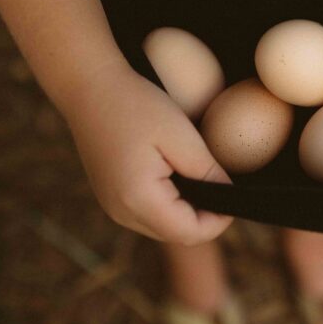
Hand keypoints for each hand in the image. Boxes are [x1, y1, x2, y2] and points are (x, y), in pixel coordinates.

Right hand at [63, 64, 233, 244]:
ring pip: (161, 227)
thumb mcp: (181, 135)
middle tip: (219, 185)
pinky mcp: (110, 197)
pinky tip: (174, 176)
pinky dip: (167, 204)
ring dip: (185, 212)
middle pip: (176, 235)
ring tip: (198, 178)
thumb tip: (228, 194)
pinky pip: (147, 214)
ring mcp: (112, 207)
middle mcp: (121, 212)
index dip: (218, 223)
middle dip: (203, 218)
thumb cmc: (136, 105)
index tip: (232, 197)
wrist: (90, 88)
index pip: (189, 233)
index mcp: (139, 200)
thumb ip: (207, 171)